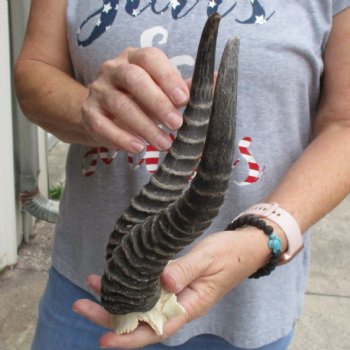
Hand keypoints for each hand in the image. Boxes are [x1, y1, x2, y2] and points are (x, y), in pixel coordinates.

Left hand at [72, 229, 270, 348]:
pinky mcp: (174, 281)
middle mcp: (178, 304)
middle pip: (140, 318)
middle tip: (80, 304)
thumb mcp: (208, 259)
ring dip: (116, 297)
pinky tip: (116, 275)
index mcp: (189, 305)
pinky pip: (148, 288)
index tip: (102, 339)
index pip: (155, 329)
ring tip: (92, 285)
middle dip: (109, 316)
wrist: (246, 247)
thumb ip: (186, 270)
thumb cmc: (230, 254)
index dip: (128, 337)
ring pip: (141, 303)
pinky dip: (130, 283)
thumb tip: (162, 284)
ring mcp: (175, 293)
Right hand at [80, 47, 189, 152]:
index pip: (150, 58)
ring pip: (120, 104)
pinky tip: (138, 148)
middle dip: (158, 103)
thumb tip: (217, 81)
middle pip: (134, 79)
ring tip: (164, 143)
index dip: (167, 77)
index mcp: (134, 58)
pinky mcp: (88, 112)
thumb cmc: (139, 99)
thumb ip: (184, 87)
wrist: (102, 113)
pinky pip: (102, 125)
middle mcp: (113, 69)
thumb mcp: (160, 90)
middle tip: (177, 124)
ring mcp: (98, 90)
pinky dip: (121, 138)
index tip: (184, 99)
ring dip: (145, 126)